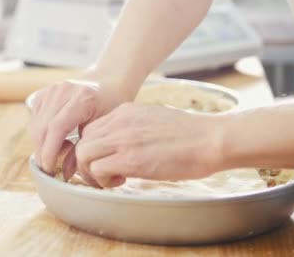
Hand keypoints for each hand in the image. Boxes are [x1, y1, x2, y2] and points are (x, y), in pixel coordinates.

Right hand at [29, 76, 129, 177]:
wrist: (107, 84)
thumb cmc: (110, 108)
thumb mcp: (102, 130)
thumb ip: (83, 150)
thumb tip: (65, 173)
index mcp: (82, 98)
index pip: (57, 128)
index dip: (50, 151)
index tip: (50, 169)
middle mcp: (63, 91)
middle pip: (42, 127)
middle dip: (42, 152)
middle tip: (49, 169)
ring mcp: (52, 90)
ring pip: (36, 125)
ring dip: (40, 145)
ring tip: (56, 153)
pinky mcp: (44, 93)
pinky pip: (35, 119)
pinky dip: (40, 134)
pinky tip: (55, 140)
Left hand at [76, 103, 223, 187]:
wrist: (211, 139)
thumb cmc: (191, 135)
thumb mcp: (154, 120)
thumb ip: (134, 128)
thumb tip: (126, 144)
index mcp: (125, 112)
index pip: (91, 129)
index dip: (94, 148)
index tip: (107, 160)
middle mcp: (119, 122)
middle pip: (82, 141)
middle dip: (87, 162)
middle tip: (106, 174)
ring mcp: (122, 138)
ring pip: (83, 154)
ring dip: (92, 172)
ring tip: (112, 179)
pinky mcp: (129, 158)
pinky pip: (97, 169)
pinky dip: (102, 180)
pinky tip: (121, 181)